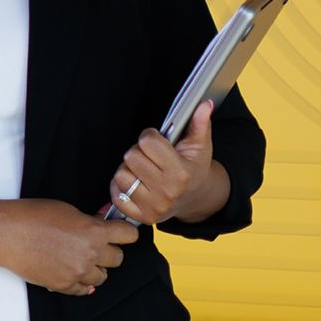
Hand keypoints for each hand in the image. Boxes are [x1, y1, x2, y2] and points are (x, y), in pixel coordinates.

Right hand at [0, 198, 138, 295]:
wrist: (10, 234)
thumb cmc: (35, 215)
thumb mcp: (67, 209)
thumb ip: (89, 220)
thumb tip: (102, 221)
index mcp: (94, 232)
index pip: (128, 236)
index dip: (125, 232)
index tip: (122, 232)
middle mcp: (91, 254)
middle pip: (118, 259)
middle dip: (109, 251)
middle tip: (96, 244)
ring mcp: (78, 273)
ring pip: (102, 277)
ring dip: (95, 268)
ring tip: (79, 257)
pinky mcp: (65, 286)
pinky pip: (84, 290)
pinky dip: (80, 281)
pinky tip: (70, 269)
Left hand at [109, 100, 228, 224]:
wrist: (196, 198)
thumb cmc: (194, 168)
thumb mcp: (199, 144)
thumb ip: (199, 122)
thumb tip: (204, 103)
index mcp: (180, 173)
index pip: (147, 142)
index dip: (150, 136)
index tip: (157, 140)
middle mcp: (167, 193)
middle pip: (131, 156)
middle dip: (138, 152)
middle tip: (150, 157)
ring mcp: (153, 207)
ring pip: (121, 175)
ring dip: (129, 169)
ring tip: (144, 170)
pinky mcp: (141, 217)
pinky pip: (116, 195)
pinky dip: (120, 187)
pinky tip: (135, 183)